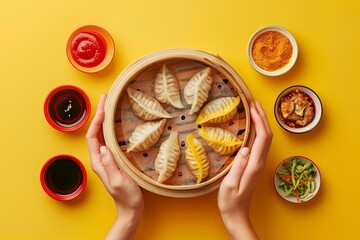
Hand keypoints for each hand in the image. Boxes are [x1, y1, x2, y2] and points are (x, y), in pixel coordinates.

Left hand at [86, 94, 143, 239]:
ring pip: (101, 135)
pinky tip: (116, 123)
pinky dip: (111, 128)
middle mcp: (100, 158)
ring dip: (104, 119)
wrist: (130, 207)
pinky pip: (109, 139)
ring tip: (109, 105)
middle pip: (95, 133)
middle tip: (105, 98)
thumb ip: (109, 165)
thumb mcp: (118, 181)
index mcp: (98, 162)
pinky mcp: (113, 159)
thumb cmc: (126, 196)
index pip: (92, 137)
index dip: (96, 122)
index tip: (103, 108)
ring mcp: (106, 159)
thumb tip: (103, 147)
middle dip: (99, 115)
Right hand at [218, 101, 271, 239]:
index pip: (263, 137)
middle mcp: (260, 162)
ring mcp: (259, 163)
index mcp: (254, 164)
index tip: (253, 107)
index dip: (260, 120)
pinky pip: (261, 144)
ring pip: (266, 139)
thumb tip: (245, 147)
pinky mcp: (255, 165)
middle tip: (254, 102)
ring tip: (254, 110)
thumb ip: (238, 166)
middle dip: (263, 117)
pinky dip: (258, 131)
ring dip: (262, 123)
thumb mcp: (231, 184)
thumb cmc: (231, 201)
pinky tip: (252, 127)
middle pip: (267, 135)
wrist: (237, 214)